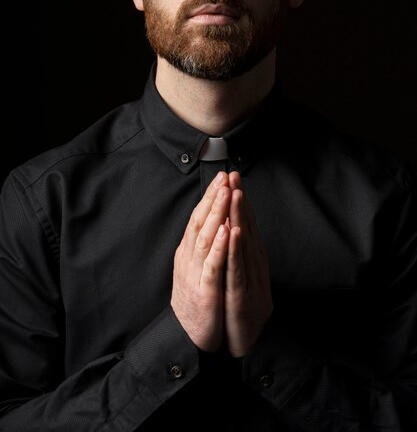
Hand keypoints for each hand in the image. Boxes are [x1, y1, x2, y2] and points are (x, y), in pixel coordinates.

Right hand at [171, 171, 230, 351]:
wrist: (185, 337)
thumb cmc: (195, 300)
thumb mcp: (196, 267)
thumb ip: (202, 244)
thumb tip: (213, 220)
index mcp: (188, 251)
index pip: (199, 217)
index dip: (210, 196)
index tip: (222, 177)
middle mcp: (188, 257)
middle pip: (200, 221)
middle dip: (213, 197)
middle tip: (224, 176)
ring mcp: (195, 274)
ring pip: (205, 238)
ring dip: (217, 214)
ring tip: (226, 193)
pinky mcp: (205, 292)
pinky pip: (212, 265)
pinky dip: (220, 247)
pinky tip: (229, 231)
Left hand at [224, 171, 272, 356]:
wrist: (248, 341)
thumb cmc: (242, 306)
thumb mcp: (240, 273)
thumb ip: (239, 251)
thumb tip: (235, 227)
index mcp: (248, 257)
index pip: (242, 222)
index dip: (238, 199)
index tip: (232, 177)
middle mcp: (251, 263)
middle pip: (245, 226)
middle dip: (239, 199)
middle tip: (234, 175)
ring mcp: (248, 278)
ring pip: (243, 243)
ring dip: (239, 218)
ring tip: (236, 194)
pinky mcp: (241, 294)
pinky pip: (237, 269)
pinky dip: (235, 250)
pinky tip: (234, 233)